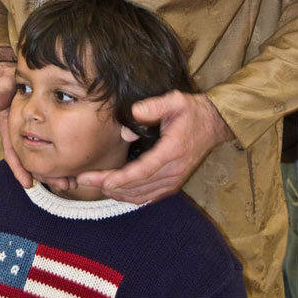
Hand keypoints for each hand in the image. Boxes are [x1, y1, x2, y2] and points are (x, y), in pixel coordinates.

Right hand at [0, 55, 76, 191]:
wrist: (21, 73)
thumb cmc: (11, 78)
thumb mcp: (5, 83)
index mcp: (10, 126)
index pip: (13, 151)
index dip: (19, 167)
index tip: (28, 182)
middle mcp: (22, 133)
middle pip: (32, 159)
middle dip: (45, 175)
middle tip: (62, 185)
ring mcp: (34, 132)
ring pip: (45, 157)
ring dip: (56, 172)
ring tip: (71, 183)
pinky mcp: (46, 129)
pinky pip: (54, 148)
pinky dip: (62, 160)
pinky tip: (74, 170)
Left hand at [77, 91, 232, 204]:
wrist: (213, 124)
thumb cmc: (192, 111)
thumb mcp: (176, 100)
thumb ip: (155, 105)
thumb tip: (134, 111)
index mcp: (173, 151)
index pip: (144, 170)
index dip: (122, 178)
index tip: (102, 180)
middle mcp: (173, 171)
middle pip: (138, 186)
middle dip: (109, 186)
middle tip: (84, 180)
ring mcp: (173, 180)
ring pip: (141, 195)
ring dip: (117, 193)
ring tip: (94, 185)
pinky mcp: (172, 183)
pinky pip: (148, 197)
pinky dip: (129, 196)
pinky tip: (114, 191)